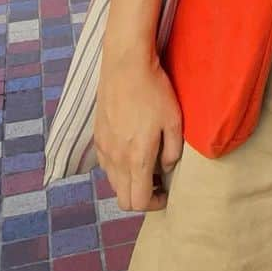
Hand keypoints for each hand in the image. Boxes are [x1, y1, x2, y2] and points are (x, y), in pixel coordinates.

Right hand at [94, 53, 182, 211]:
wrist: (126, 65)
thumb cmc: (154, 91)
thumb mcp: (174, 120)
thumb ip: (172, 151)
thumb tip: (167, 167)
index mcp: (136, 159)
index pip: (138, 202)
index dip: (154, 204)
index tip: (166, 194)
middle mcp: (115, 159)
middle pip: (123, 198)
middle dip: (141, 197)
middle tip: (157, 183)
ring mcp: (103, 148)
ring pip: (113, 183)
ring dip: (129, 182)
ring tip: (146, 166)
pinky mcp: (97, 136)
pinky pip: (106, 165)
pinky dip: (118, 167)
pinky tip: (131, 149)